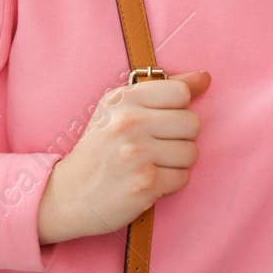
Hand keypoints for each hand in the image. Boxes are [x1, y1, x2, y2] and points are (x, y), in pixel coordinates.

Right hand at [37, 71, 209, 243]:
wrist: (67, 194)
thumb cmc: (100, 148)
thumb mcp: (121, 109)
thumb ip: (165, 90)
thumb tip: (205, 78)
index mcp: (124, 99)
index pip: (181, 92)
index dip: (178, 109)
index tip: (160, 121)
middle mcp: (130, 122)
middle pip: (192, 123)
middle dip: (181, 138)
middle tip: (158, 146)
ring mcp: (137, 154)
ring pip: (191, 152)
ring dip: (177, 162)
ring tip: (152, 164)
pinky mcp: (145, 184)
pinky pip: (183, 178)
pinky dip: (170, 183)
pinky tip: (150, 181)